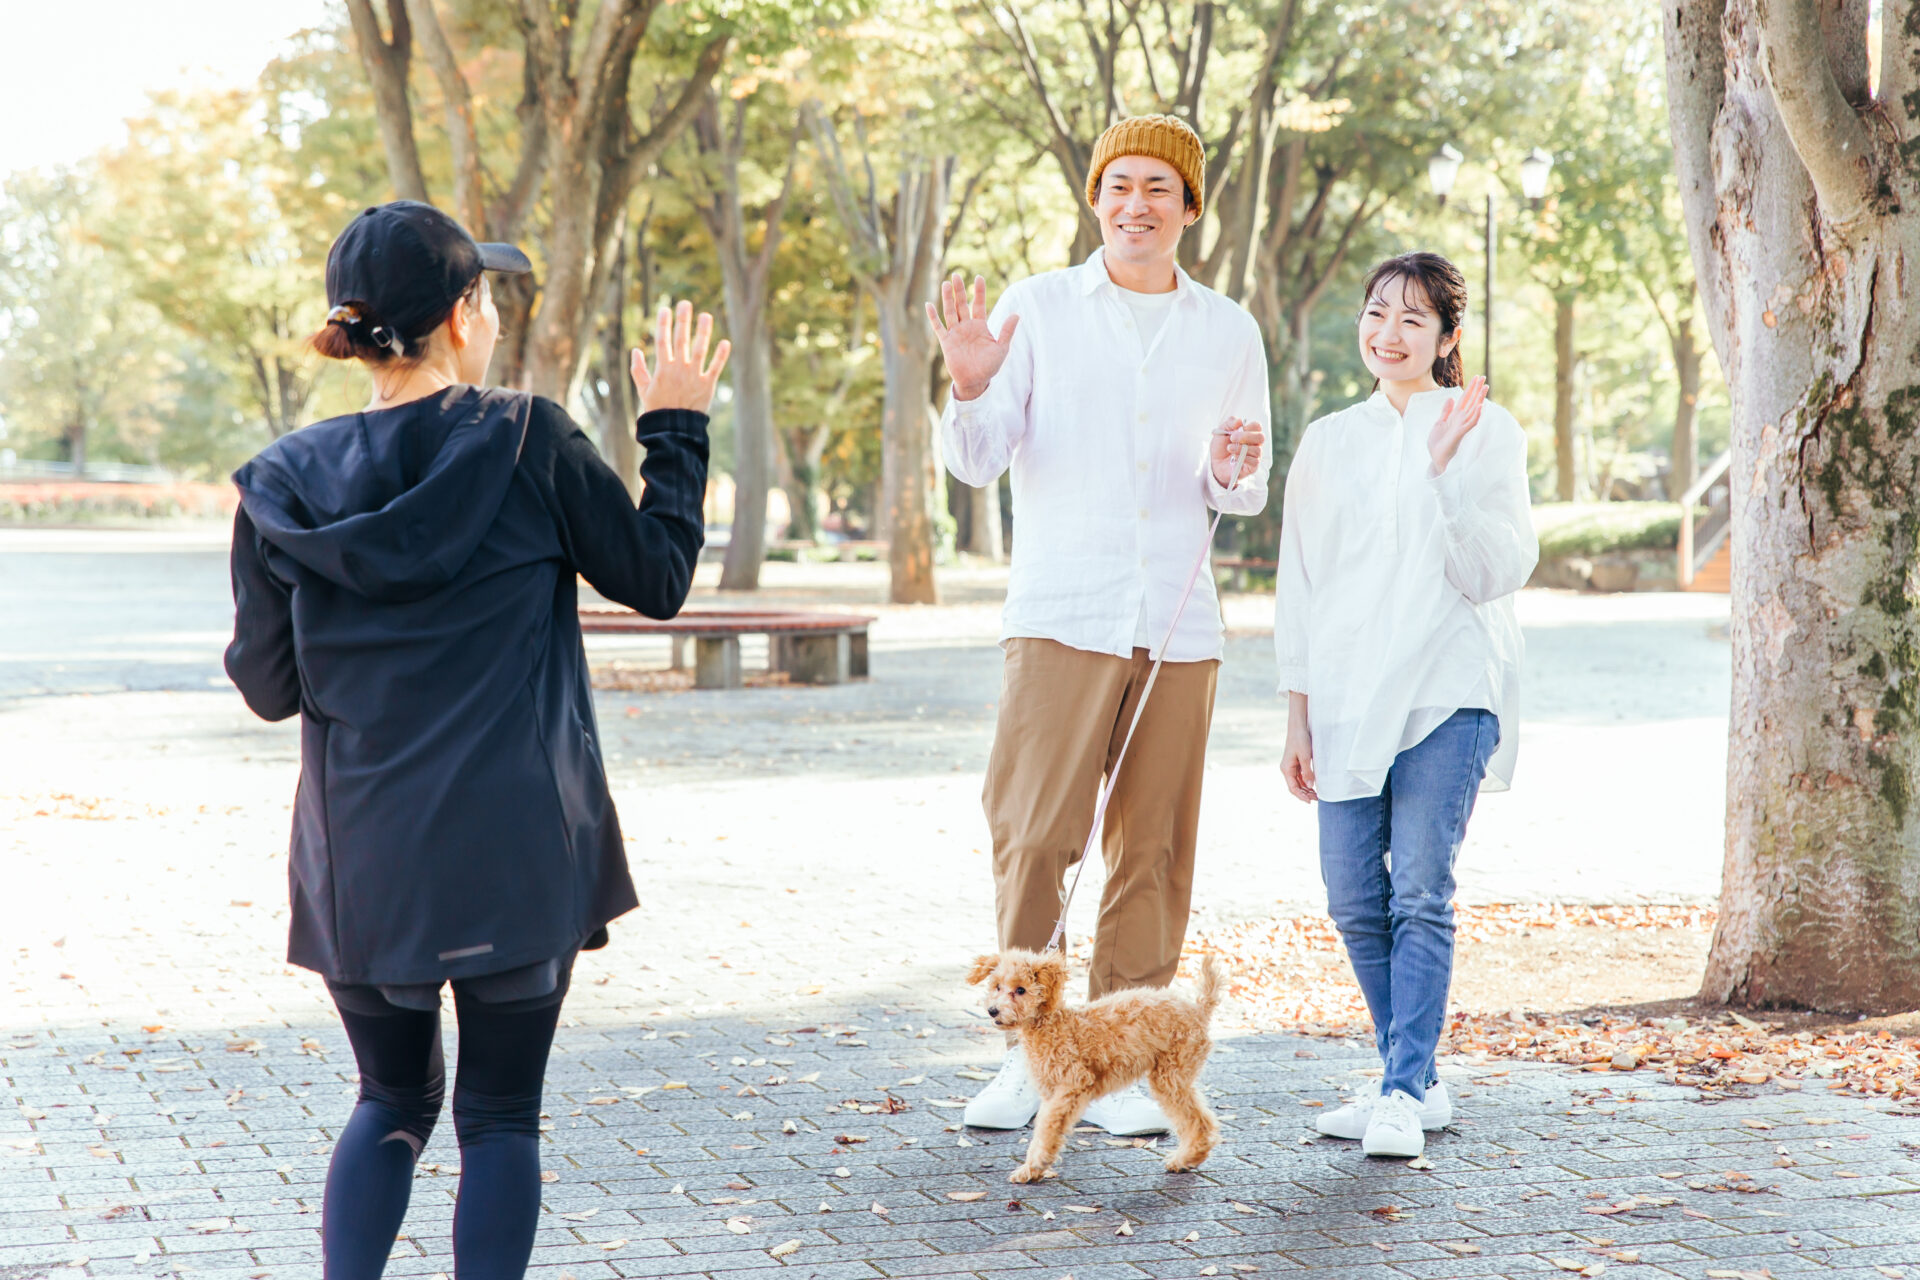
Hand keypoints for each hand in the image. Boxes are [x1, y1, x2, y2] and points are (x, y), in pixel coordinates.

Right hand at [631, 300, 730, 415]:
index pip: (663, 340)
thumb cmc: (658, 409)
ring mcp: (694, 377)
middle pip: (681, 340)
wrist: (674, 430)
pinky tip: (725, 342)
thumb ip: (638, 370)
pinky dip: (720, 355)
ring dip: (703, 331)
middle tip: (686, 304)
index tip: (665, 309)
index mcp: (663, 369)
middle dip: (683, 320)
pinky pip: (715, 368)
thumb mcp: (644, 390)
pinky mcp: (707, 386)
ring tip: (706, 316)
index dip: (664, 323)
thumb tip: (635, 350)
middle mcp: (679, 369)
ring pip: (700, 349)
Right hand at [927, 273, 1019, 400]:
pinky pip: (938, 327)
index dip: (979, 292)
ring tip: (946, 284)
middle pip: (962, 304)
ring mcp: (955, 333)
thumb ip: (1007, 331)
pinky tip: (929, 305)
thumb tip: (1017, 314)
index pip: (978, 304)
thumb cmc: (989, 366)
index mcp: (980, 326)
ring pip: (950, 312)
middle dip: (959, 291)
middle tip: (957, 275)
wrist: (976, 381)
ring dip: (948, 299)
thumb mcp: (1001, 348)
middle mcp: (966, 327)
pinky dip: (933, 317)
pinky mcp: (946, 342)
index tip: (979, 278)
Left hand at [1211, 417, 1265, 487]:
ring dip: (1241, 448)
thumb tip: (1240, 421)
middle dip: (1246, 436)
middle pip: (1261, 437)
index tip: (1238, 428)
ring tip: (1229, 448)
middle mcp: (1255, 444)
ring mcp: (1255, 456)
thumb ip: (1230, 423)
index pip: (1257, 427)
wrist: (1215, 463)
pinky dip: (1244, 458)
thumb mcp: (1221, 431)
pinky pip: (1255, 462)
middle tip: (1232, 438)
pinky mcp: (1252, 467)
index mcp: (1249, 433)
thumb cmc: (1220, 447)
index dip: (1250, 426)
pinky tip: (1234, 457)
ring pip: (1257, 450)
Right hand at [1282, 693, 1315, 802]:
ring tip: (1317, 795)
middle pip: (1295, 787)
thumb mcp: (1305, 757)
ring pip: (1298, 783)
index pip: (1292, 787)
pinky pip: (1300, 776)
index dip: (1301, 796)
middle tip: (1317, 799)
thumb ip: (1307, 772)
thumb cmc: (1300, 740)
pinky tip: (1314, 785)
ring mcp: (1291, 767)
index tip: (1310, 801)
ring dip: (1306, 789)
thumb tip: (1309, 786)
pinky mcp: (1296, 763)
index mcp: (1286, 769)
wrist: (1298, 727)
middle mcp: (1287, 769)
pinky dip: (1306, 782)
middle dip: (1305, 794)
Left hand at [1427, 374, 1486, 474]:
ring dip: (1479, 399)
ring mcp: (1462, 426)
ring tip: (1485, 388)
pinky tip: (1481, 406)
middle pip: (1471, 401)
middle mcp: (1461, 419)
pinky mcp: (1460, 434)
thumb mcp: (1439, 423)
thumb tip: (1451, 398)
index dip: (1470, 388)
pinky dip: (1476, 415)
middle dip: (1476, 389)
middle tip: (1483, 377)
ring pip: (1474, 410)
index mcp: (1455, 416)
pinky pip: (1470, 423)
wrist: (1435, 457)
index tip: (1476, 378)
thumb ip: (1445, 411)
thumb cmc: (1438, 443)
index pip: (1465, 399)